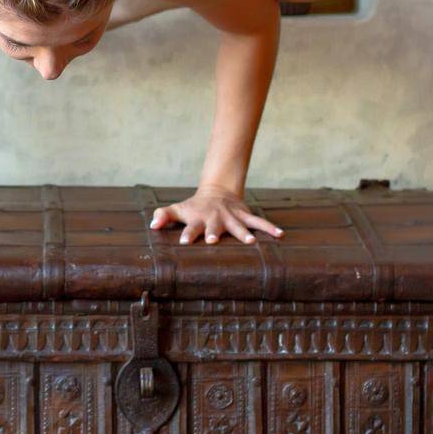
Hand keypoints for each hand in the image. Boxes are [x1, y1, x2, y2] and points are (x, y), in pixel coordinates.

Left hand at [149, 185, 283, 244]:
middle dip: (214, 232)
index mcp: (199, 218)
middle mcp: (216, 217)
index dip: (188, 234)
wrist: (217, 191)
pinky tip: (280, 235)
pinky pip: (259, 221)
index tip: (185, 243)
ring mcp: (232, 216)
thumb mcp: (178, 209)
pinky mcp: (245, 215)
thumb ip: (164, 216)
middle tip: (213, 241)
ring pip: (239, 225)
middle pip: (215, 226)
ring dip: (244, 233)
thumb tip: (152, 225)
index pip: (191, 227)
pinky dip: (270, 227)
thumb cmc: (194, 207)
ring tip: (251, 242)